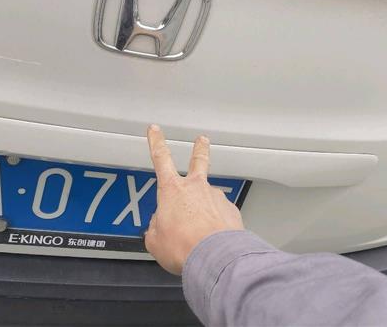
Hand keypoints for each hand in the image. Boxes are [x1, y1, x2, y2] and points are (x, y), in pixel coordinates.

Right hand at [144, 124, 244, 274]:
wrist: (214, 257)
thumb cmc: (182, 247)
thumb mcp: (155, 240)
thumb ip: (156, 228)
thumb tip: (161, 225)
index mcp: (172, 190)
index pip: (161, 158)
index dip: (156, 142)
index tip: (155, 130)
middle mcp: (196, 188)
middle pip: (198, 161)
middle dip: (199, 149)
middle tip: (202, 140)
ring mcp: (216, 198)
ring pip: (209, 197)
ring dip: (206, 207)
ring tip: (202, 230)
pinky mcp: (231, 211)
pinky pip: (221, 216)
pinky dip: (217, 225)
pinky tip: (214, 239)